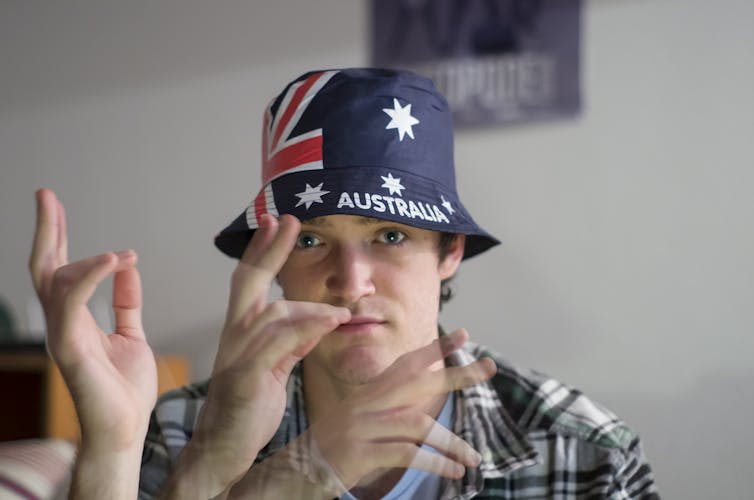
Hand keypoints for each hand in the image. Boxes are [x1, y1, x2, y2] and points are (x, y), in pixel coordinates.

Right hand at [29, 189, 156, 450]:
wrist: (126, 429)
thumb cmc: (125, 387)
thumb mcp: (131, 333)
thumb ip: (126, 303)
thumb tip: (128, 266)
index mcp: (74, 319)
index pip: (59, 269)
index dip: (56, 236)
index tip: (53, 204)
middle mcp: (62, 324)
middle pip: (44, 267)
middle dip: (46, 229)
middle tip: (45, 194)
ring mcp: (62, 336)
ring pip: (54, 282)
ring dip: (84, 258)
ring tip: (121, 254)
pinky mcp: (71, 350)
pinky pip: (73, 305)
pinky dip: (91, 278)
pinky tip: (113, 260)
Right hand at [167, 214, 350, 496]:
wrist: (224, 449)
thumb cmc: (249, 409)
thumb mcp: (275, 370)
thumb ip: (293, 343)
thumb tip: (317, 320)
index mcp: (240, 333)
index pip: (249, 281)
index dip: (261, 251)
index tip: (275, 223)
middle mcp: (234, 337)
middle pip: (247, 281)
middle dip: (267, 249)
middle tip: (286, 219)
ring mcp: (237, 356)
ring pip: (273, 313)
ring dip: (310, 306)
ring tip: (340, 312)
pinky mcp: (246, 378)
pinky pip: (278, 344)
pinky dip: (306, 329)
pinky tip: (329, 323)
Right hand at [227, 329, 495, 497]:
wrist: (293, 472)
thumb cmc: (329, 449)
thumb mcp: (356, 423)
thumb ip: (384, 412)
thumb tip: (419, 414)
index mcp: (368, 395)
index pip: (406, 364)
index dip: (435, 349)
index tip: (463, 335)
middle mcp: (367, 404)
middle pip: (420, 382)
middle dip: (457, 374)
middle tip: (489, 366)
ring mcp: (364, 427)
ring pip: (419, 425)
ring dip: (452, 442)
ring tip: (476, 457)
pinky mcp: (363, 453)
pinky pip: (408, 454)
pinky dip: (435, 463)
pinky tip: (455, 472)